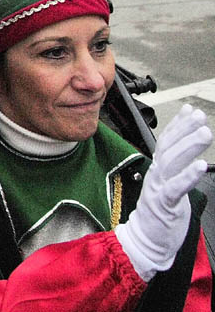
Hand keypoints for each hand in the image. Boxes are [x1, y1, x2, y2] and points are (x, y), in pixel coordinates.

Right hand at [115, 105, 210, 280]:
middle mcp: (156, 174)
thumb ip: (175, 168)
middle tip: (199, 116)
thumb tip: (186, 151)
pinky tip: (200, 166)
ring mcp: (158, 188)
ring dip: (188, 146)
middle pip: (169, 146)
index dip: (178, 124)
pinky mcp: (164, 204)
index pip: (167, 141)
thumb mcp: (169, 186)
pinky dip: (187, 176)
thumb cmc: (161, 215)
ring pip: (172, 162)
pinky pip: (176, 187)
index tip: (190, 110)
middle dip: (185, 129)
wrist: (146, 240)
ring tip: (204, 133)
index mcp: (158, 169)